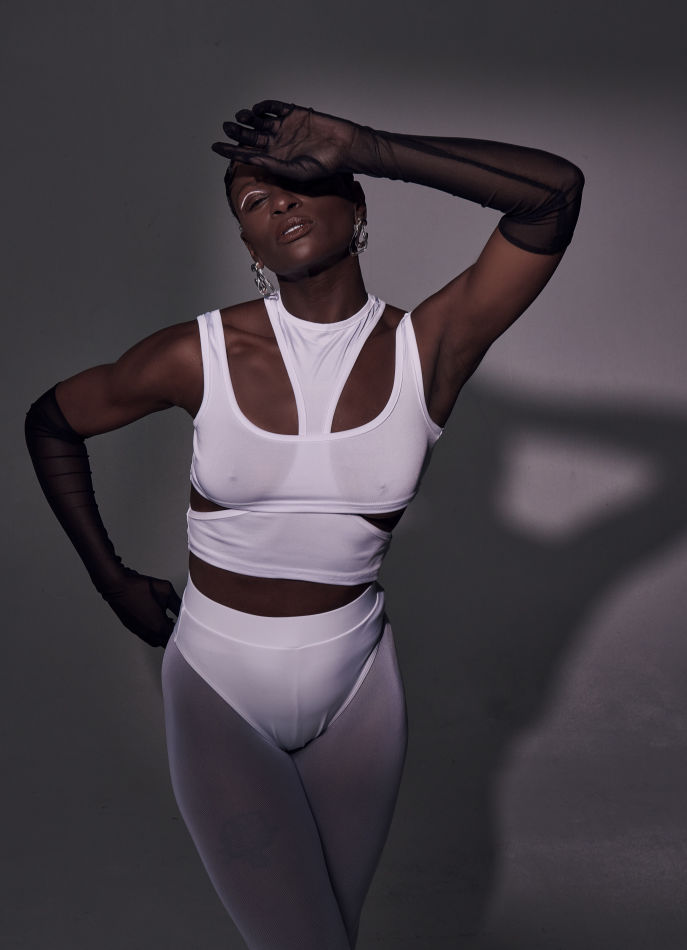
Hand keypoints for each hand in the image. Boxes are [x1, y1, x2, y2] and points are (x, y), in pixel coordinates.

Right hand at [101, 569, 181, 647]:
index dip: (184, 633)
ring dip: (164, 635)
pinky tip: (157, 619)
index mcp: (159, 627)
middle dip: (174, 636)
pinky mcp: (133, 628)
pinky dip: (154, 632)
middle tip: (180, 625)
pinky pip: (147, 636)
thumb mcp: (166, 591)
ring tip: (170, 622)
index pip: (176, 639)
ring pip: (156, 641)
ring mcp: (140, 632)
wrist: (118, 586)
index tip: (189, 626)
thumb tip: (186, 609)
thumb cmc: (140, 587)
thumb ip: (178, 603)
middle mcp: (149, 633)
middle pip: (166, 643)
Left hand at [211, 100, 367, 180]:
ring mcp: (285, 128)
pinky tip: (258, 110)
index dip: (230, 151)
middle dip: (236, 132)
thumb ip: (273, 165)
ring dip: (248, 118)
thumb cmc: (324, 165)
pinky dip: (265, 107)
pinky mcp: (294, 114)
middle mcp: (277, 144)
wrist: (345, 147)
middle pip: (250, 136)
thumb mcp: (296, 171)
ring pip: (259, 121)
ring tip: (240, 117)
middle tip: (226, 127)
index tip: (215, 146)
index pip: (247, 154)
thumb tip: (251, 160)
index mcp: (275, 160)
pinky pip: (275, 108)